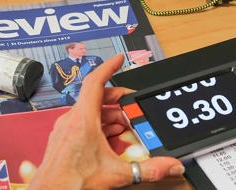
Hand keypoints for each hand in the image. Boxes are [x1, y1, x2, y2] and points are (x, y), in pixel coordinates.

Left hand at [29, 54, 184, 189]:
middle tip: (134, 106)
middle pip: (98, 97)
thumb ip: (149, 169)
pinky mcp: (65, 139)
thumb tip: (170, 165)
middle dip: (119, 100)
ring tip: (126, 127)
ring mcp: (66, 129)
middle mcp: (72, 121)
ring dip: (111, 115)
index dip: (109, 67)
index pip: (95, 82)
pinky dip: (100, 125)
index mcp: (83, 120)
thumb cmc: (71, 184)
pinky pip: (85, 123)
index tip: (119, 59)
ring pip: (91, 111)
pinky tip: (111, 139)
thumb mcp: (117, 174)